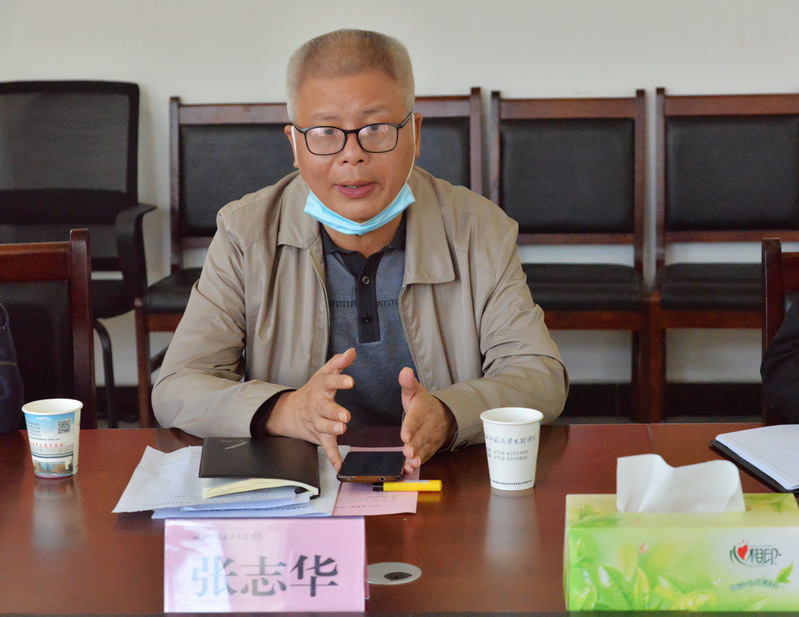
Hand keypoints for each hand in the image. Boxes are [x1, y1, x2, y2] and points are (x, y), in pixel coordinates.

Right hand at [265, 348, 355, 470]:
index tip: (350, 381)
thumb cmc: (313, 391)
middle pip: (325, 408)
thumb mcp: (324, 374)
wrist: (291, 412)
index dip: (339, 381)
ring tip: (342, 428)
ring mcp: (317, 422)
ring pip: (324, 426)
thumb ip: (338, 363)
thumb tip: (351, 351)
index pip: (329, 382)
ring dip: (332, 428)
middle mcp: (318, 406)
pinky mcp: (320, 436)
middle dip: (334, 411)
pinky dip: (333, 457)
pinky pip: (327, 447)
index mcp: (320, 389)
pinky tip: (340, 465)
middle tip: (345, 414)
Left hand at [398, 367, 455, 473]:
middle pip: (422, 435)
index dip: (410, 427)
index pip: (415, 418)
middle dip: (415, 445)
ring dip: (418, 457)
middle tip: (407, 452)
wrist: (443, 413)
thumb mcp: (414, 391)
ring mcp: (432, 436)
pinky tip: (411, 468)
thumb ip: (408, 383)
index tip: (404, 436)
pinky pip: (427, 455)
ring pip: (425, 447)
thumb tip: (404, 371)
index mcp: (422, 409)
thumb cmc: (422, 403)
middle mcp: (429, 424)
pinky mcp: (432, 446)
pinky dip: (420, 462)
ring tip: (410, 463)